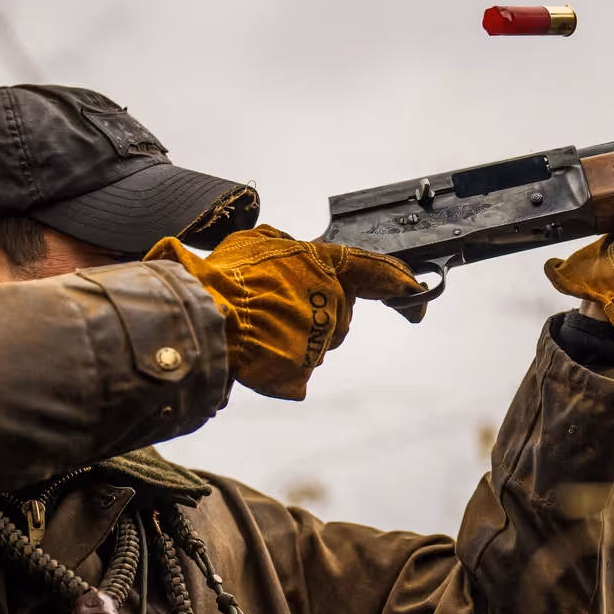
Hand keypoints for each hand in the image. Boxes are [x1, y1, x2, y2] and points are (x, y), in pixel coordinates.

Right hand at [146, 228, 422, 399]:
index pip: (369, 268)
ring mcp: (320, 337)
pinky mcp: (304, 370)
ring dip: (294, 336)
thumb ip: (284, 248)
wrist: (198, 316)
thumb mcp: (254, 242)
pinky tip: (257, 351)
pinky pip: (297, 370)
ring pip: (319, 342)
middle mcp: (329, 300)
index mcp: (320, 263)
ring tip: (257, 326)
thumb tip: (289, 252)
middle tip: (273, 305)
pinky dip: (279, 364)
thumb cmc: (220, 277)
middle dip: (314, 310)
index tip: (415, 287)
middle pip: (338, 312)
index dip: (394, 277)